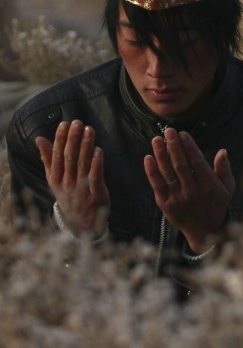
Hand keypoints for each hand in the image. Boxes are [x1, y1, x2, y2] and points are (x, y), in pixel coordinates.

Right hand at [36, 119, 109, 236]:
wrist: (81, 225)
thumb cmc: (69, 196)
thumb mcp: (55, 180)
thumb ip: (48, 159)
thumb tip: (39, 139)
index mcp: (55, 178)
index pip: (56, 155)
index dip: (60, 139)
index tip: (64, 123)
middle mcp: (66, 183)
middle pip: (69, 157)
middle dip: (73, 139)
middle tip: (78, 122)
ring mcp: (80, 189)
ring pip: (82, 164)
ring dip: (86, 146)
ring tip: (89, 130)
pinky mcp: (95, 194)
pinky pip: (95, 177)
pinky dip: (97, 164)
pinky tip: (99, 151)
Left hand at [144, 127, 235, 252]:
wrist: (204, 231)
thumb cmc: (217, 205)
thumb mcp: (228, 188)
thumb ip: (225, 169)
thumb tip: (222, 151)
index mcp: (209, 186)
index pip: (197, 162)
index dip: (189, 147)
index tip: (183, 134)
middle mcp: (193, 192)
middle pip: (180, 165)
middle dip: (173, 146)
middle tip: (168, 131)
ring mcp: (177, 198)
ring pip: (167, 173)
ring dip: (160, 155)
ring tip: (157, 140)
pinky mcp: (165, 204)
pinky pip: (157, 185)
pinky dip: (151, 171)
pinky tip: (148, 158)